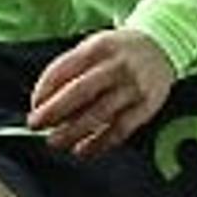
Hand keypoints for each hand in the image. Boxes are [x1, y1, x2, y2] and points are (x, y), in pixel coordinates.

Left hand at [28, 28, 171, 156]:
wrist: (162, 46)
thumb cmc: (118, 51)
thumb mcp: (94, 46)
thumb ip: (71, 68)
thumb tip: (44, 101)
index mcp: (98, 47)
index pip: (64, 69)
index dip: (44, 90)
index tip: (34, 105)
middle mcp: (117, 66)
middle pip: (79, 92)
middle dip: (53, 112)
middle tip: (35, 125)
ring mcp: (133, 87)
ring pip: (98, 114)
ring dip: (72, 132)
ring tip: (55, 142)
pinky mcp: (146, 106)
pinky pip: (119, 130)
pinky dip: (99, 143)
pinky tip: (83, 150)